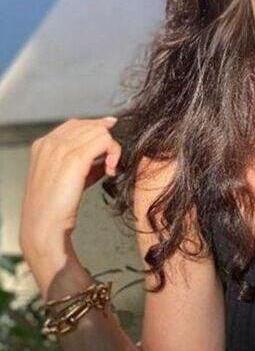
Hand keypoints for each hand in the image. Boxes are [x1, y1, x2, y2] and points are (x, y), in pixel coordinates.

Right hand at [19, 116, 120, 259]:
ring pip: (100, 131)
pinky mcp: (75, 158)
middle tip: (111, 160)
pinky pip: (105, 142)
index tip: (110, 135)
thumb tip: (107, 153)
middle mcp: (50, 142)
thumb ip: (82, 161)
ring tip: (111, 167)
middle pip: (89, 125)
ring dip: (112, 148)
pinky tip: (112, 169)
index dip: (96, 128)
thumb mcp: (65, 177)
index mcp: (43, 145)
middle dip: (105, 139)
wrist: (43, 227)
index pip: (76, 124)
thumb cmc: (55, 208)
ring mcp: (61, 149)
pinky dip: (114, 153)